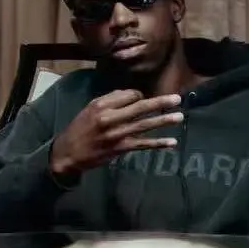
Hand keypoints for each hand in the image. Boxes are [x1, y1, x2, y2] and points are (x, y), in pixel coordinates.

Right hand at [49, 90, 182, 178]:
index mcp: (102, 105)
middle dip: (160, 102)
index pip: (129, 95)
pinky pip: (143, 144)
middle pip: (140, 107)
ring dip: (164, 120)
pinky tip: (172, 142)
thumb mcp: (90, 108)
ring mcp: (117, 134)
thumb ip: (110, 100)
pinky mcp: (121, 149)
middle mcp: (110, 118)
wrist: (68, 153)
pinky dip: (158, 143)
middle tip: (178, 98)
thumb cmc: (80, 128)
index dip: (139, 96)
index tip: (142, 99)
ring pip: (144, 125)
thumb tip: (132, 95)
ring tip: (180, 116)